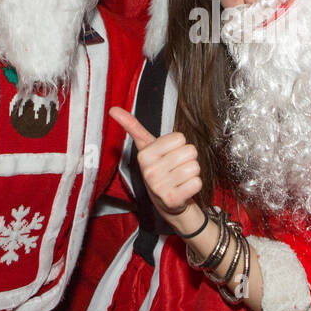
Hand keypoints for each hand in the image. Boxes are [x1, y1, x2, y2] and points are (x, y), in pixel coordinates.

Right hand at [110, 107, 203, 223]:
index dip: (178, 145)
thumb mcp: (146, 148)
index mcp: (144, 155)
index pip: (180, 137)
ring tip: (180, 178)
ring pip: (194, 167)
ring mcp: (160, 187)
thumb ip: (133, 127)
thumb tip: (113, 109)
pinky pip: (197, 183)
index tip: (168, 155)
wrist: (166, 201)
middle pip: (190, 151)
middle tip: (176, 167)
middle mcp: (150, 171)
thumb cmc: (159, 169)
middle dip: (187, 158)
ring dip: (191, 172)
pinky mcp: (173, 200)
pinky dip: (194, 185)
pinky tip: (183, 188)